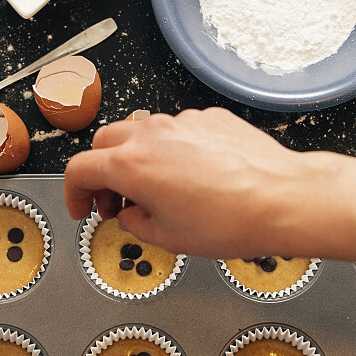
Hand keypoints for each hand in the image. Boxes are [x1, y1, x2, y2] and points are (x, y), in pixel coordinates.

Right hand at [63, 107, 355, 262]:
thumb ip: (136, 224)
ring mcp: (182, 121)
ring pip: (140, 132)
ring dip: (135, 158)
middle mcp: (152, 134)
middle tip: (116, 203)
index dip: (73, 193)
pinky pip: (177, 129)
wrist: (282, 199)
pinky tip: (191, 176)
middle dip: (102, 174)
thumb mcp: (169, 238)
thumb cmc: (233, 220)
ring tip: (155, 190)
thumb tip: (131, 216)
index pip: (79, 170)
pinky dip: (171, 150)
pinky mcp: (209, 117)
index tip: (82, 208)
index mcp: (132, 165)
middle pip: (104, 144)